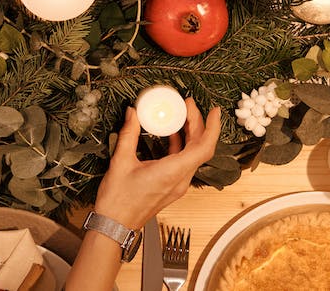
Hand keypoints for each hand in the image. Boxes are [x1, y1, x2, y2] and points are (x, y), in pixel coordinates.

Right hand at [92, 99, 221, 228]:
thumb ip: (129, 133)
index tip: (214, 111)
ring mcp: (177, 185)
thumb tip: (133, 113)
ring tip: (181, 115)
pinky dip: (181, 145)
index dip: (212, 127)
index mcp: (172, 172)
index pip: (203, 147)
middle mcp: (180, 180)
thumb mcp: (121, 161)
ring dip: (190, 134)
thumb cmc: (118, 200)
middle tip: (188, 104)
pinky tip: (171, 133)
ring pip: (193, 155)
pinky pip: (184, 162)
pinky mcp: (171, 187)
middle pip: (200, 148)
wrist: (115, 225)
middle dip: (197, 123)